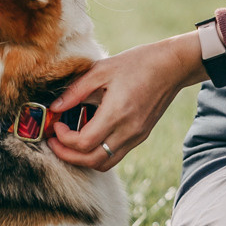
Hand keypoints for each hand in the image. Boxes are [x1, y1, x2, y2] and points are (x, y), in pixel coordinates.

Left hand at [48, 32, 205, 170]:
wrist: (172, 66)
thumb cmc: (137, 63)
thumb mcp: (102, 69)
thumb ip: (76, 90)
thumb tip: (55, 107)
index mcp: (117, 113)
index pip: (84, 143)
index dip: (63, 139)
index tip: (55, 125)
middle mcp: (128, 131)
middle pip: (92, 160)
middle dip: (68, 156)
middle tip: (53, 142)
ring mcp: (136, 136)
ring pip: (104, 163)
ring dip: (83, 159)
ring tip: (68, 144)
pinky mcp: (141, 136)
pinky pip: (115, 155)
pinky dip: (98, 153)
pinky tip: (88, 139)